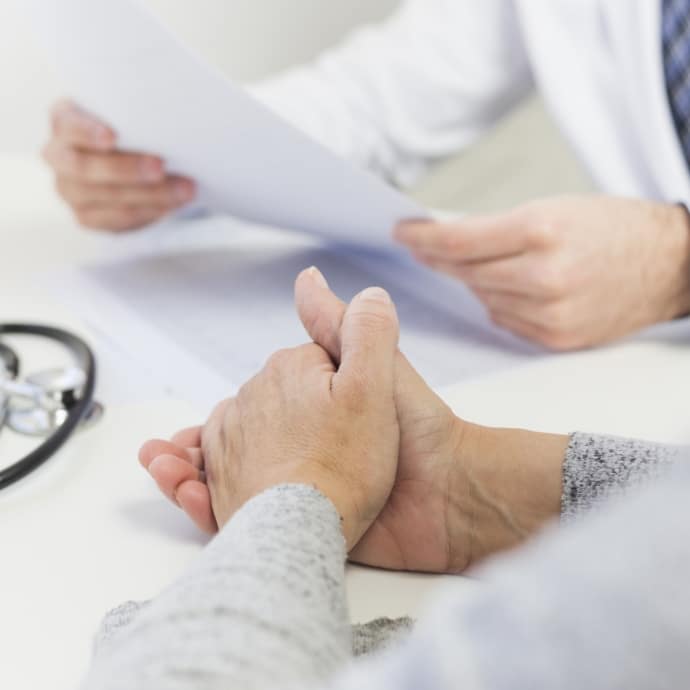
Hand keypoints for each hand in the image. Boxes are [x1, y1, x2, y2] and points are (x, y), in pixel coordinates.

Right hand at [43, 100, 195, 230]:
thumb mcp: (127, 118)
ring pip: (108, 196)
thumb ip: (134, 118)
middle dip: (126, 169)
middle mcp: (58, 155)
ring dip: (151, 194)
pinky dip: (148, 211)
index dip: (88, 132)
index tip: (112, 136)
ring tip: (183, 189)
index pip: (69, 125)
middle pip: (86, 167)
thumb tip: (166, 119)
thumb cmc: (129, 132)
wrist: (128, 167)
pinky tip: (170, 205)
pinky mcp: (86, 216)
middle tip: (160, 167)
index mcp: (64, 120)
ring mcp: (69, 189)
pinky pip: (118, 218)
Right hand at [141, 269, 565, 572]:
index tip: (196, 419)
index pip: (256, 410)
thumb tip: (305, 277)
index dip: (222, 414)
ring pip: (231, 483)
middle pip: (233, 448)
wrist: (450, 500)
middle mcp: (305, 449)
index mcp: (317, 414)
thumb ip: (340, 327)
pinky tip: (190, 497)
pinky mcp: (304, 525)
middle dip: (193, 448)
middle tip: (161, 452)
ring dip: (190, 477)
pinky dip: (212, 511)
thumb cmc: (419, 430)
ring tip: (163, 468)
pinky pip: (250, 522)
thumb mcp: (373, 369)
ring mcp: (302, 489)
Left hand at [395, 195, 689, 349]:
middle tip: (420, 249)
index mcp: (541, 230)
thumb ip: (497, 230)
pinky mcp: (556, 338)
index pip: (458, 241)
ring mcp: (550, 313)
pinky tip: (501, 289)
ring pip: (482, 298)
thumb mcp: (553, 208)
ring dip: (470, 282)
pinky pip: (504, 321)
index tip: (402, 233)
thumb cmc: (610, 227)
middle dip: (438, 259)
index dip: (422, 238)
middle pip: (465, 272)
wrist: (669, 264)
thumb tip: (445, 244)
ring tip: (471, 265)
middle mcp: (543, 275)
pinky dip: (496, 303)